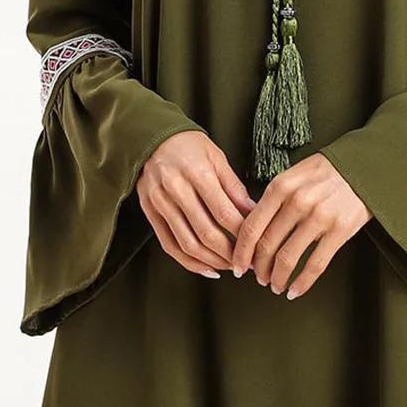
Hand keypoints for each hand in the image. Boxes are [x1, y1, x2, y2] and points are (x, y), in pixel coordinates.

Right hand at [136, 130, 256, 277]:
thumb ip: (234, 187)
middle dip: (230, 254)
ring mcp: (160, 203)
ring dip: (212, 261)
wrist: (152, 137)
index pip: (224, 212)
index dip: (242, 234)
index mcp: (197, 173)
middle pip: (206, 233)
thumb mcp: (217, 157)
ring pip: (187, 244)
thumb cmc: (189, 146)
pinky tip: (207, 269)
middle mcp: (176, 189)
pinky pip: (169, 245)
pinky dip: (189, 262)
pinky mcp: (149, 213)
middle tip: (247, 262)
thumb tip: (255, 213)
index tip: (257, 245)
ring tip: (230, 267)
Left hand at [231, 152, 372, 299]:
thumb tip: (253, 230)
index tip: (238, 265)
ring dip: (277, 279)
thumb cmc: (327, 171)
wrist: (365, 165)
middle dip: (258, 269)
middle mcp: (297, 201)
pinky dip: (302, 283)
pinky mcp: (340, 230)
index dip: (241, 252)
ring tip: (276, 285)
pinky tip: (295, 290)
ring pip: (287, 259)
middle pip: (266, 246)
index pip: (251, 228)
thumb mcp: (293, 175)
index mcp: (280, 187)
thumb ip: (274, 199)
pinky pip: (315, 265)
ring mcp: (319, 216)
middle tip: (258, 277)